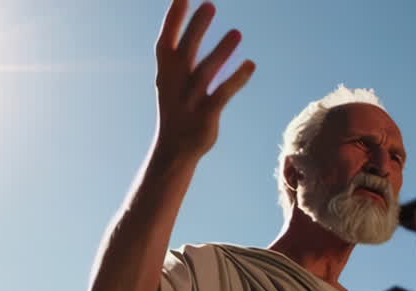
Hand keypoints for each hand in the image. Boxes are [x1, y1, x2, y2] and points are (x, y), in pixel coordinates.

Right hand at [153, 0, 254, 160]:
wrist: (174, 151)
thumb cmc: (177, 109)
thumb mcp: (172, 82)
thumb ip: (182, 55)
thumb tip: (193, 23)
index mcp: (165, 74)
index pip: (166, 42)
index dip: (173, 20)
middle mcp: (175, 84)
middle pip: (185, 53)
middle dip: (196, 29)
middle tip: (209, 5)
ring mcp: (190, 101)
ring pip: (205, 73)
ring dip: (220, 53)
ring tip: (237, 33)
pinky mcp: (205, 116)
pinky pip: (222, 95)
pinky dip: (236, 80)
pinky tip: (250, 64)